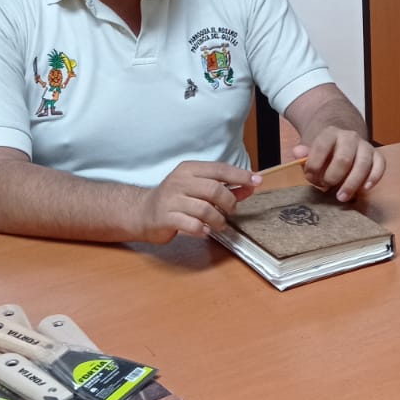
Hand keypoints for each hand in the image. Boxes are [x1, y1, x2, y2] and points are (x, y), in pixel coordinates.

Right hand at [134, 161, 261, 242]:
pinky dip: (204, 229)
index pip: (219, 169)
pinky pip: (192, 224)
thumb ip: (225, 187)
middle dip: (229, 202)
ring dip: (218, 219)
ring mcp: (171, 200)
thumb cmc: (175, 199)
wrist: (142, 212)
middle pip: (214, 189)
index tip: (257, 181)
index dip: (241, 175)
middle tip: (231, 210)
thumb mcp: (198, 188)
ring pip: (205, 209)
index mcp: (189, 170)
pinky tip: (206, 230)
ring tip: (219, 223)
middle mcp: (179, 182)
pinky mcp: (166, 218)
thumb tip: (250, 186)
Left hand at [295, 128, 385, 201]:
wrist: (343, 141)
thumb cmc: (325, 152)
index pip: (321, 147)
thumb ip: (304, 153)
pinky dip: (374, 178)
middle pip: (344, 158)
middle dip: (333, 177)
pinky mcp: (377, 155)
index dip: (314, 165)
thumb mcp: (311, 151)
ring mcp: (365, 146)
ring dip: (352, 183)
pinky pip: (380, 165)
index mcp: (330, 133)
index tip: (310, 178)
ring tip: (342, 197)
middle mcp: (350, 137)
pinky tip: (365, 189)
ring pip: (363, 164)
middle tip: (326, 187)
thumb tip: (298, 152)